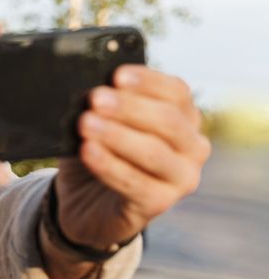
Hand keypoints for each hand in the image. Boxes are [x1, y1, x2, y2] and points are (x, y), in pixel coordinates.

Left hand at [56, 65, 210, 247]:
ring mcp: (181, 177)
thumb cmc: (98, 153)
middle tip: (95, 98)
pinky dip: (109, 165)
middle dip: (129, 107)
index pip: (176, 91)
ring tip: (85, 123)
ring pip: (154, 152)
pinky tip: (88, 151)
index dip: (147, 81)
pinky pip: (135, 183)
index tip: (116, 75)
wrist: (86, 204)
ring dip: (117, 135)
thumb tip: (90, 85)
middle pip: (168, 120)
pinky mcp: (160, 203)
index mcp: (183, 117)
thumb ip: (103, 106)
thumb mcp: (99, 123)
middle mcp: (192, 146)